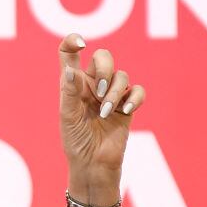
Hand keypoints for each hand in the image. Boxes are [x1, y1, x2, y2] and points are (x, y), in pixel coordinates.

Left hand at [58, 34, 145, 181]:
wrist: (92, 164)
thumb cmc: (75, 141)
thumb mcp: (68, 117)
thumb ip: (70, 92)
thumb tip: (72, 69)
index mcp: (73, 85)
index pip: (69, 54)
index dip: (72, 42)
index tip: (80, 44)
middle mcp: (92, 86)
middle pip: (103, 57)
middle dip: (105, 69)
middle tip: (99, 91)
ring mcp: (111, 95)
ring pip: (121, 75)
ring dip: (114, 93)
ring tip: (104, 113)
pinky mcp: (127, 107)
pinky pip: (137, 91)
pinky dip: (134, 98)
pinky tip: (125, 111)